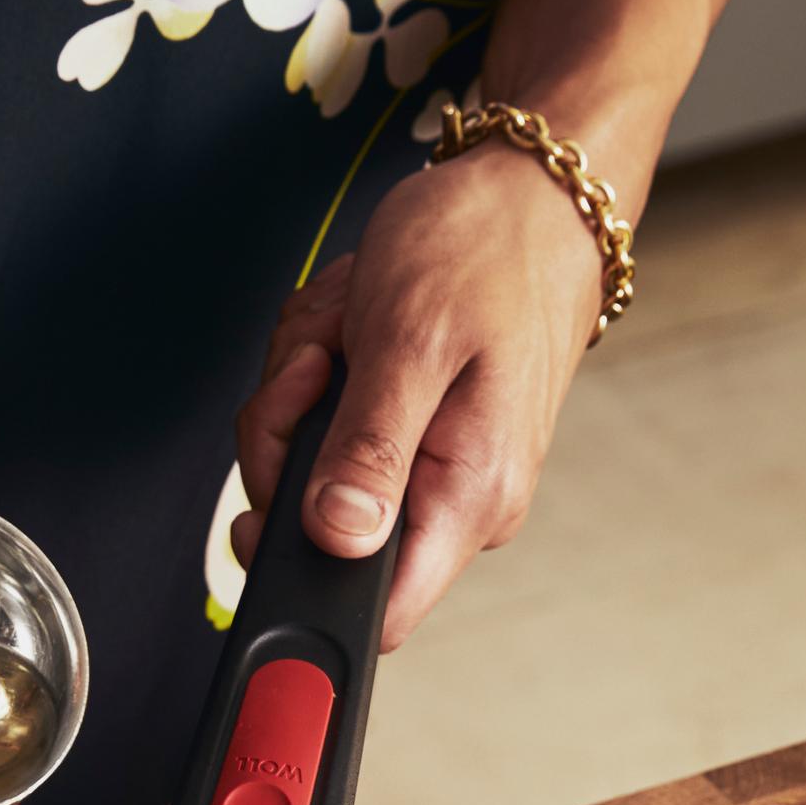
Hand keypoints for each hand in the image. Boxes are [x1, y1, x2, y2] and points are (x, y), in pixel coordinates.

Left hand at [233, 143, 602, 649]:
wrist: (533, 190)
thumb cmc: (486, 248)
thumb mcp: (409, 343)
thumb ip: (368, 452)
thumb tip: (335, 539)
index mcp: (469, 496)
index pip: (379, 614)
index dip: (301, 577)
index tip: (272, 501)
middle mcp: (456, 500)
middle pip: (317, 530)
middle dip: (291, 434)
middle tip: (321, 361)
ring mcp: (432, 469)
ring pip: (309, 469)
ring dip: (302, 388)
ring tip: (348, 330)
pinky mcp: (411, 437)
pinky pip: (327, 429)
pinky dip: (319, 370)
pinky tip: (351, 330)